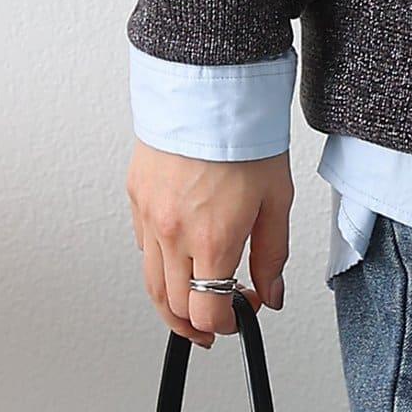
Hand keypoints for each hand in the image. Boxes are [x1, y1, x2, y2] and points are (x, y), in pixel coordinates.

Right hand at [126, 141, 292, 347]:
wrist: (209, 87)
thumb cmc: (244, 134)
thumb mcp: (276, 198)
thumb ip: (272, 254)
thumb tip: (271, 294)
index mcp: (212, 239)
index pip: (208, 313)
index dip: (228, 324)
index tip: (242, 311)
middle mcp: (174, 234)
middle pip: (173, 307)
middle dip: (197, 324)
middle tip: (217, 320)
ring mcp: (149, 216)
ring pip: (150, 282)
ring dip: (172, 303)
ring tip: (192, 303)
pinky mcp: (135, 196)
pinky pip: (142, 246)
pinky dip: (159, 262)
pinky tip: (179, 254)